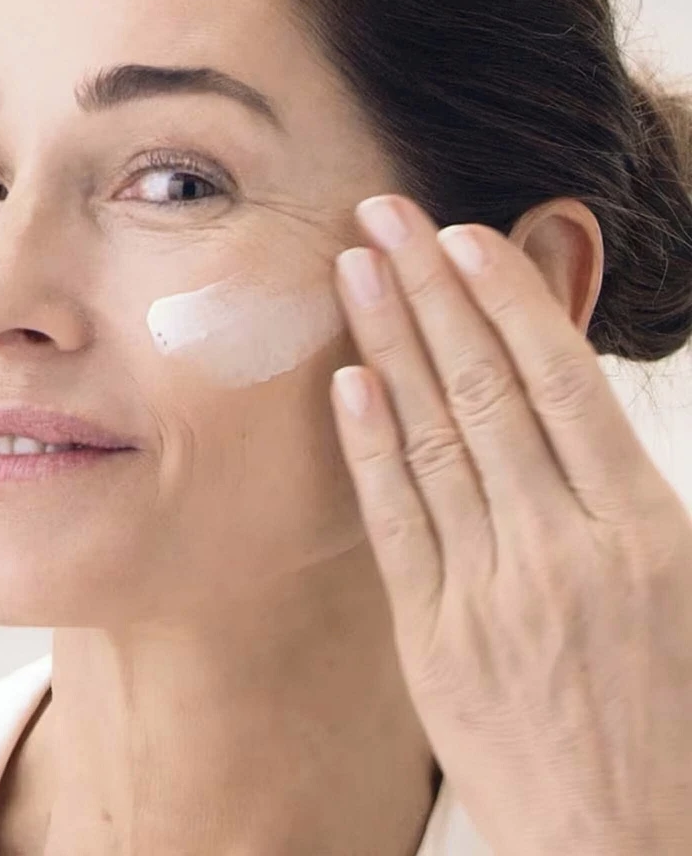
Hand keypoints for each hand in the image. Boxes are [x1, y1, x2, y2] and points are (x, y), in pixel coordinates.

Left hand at [329, 193, 691, 854]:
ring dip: (390, 344)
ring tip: (356, 269)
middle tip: (385, 213)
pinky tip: (347, 382)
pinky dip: (371, 448)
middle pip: (484, 389)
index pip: (559, 382)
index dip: (506, 298)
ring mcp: (490, 591)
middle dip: (429, 290)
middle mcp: (562, 548)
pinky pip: (397, 523)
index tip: (462, 235)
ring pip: (432, 438)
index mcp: (643, 532)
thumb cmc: (682, 725)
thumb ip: (636, 493)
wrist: (632, 851)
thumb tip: (578, 398)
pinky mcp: (433, 636)